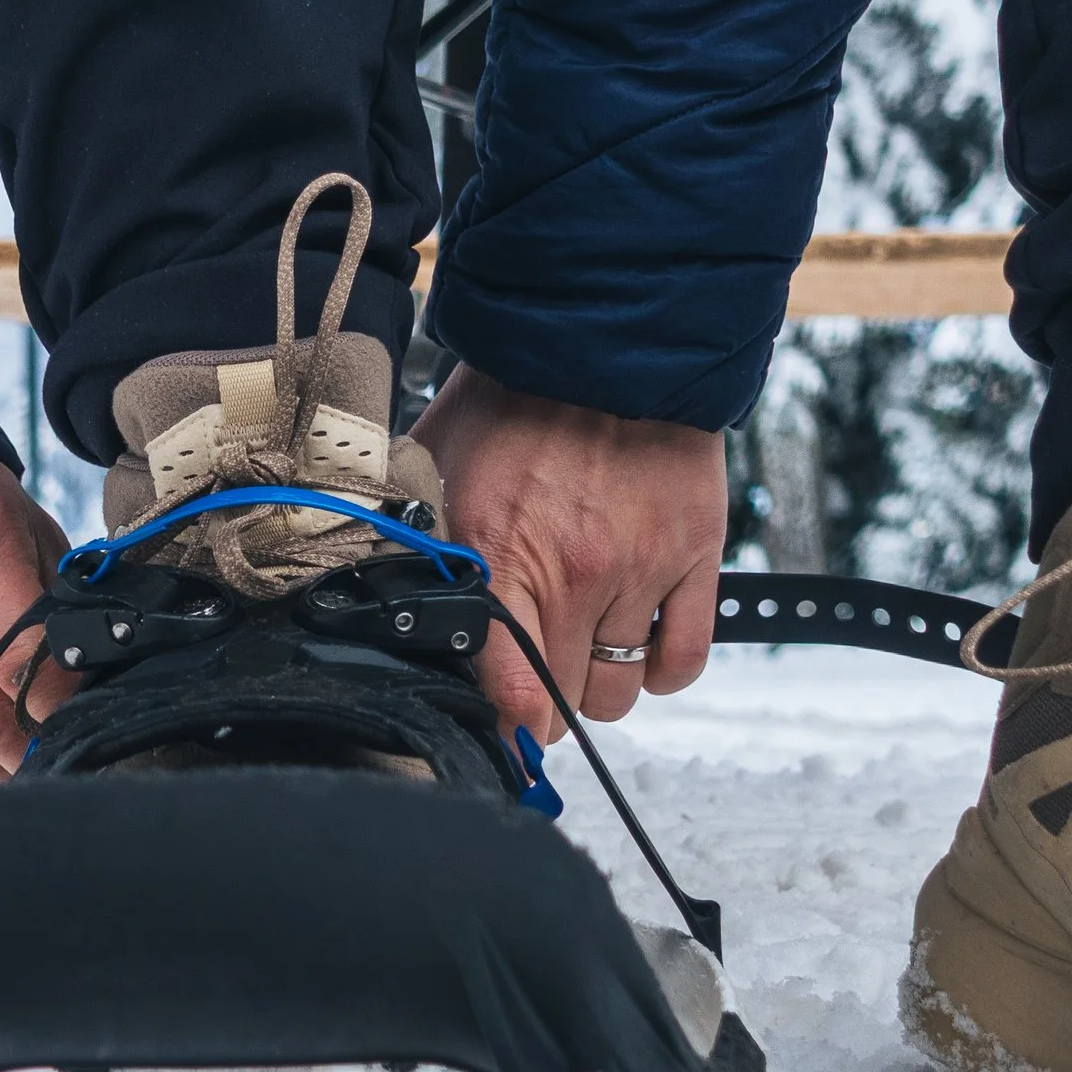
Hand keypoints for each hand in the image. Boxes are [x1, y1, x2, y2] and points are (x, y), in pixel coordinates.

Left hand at [415, 365, 725, 741]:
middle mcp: (576, 573)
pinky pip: (683, 658)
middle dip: (541, 705)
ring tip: (579, 650)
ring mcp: (641, 569)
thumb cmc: (512, 402)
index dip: (502, 728)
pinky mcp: (693, 556)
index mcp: (503, 556)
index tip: (496, 734)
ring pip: (618, 691)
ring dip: (596, 687)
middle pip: (563, 703)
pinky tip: (636, 650)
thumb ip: (412, 544)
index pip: (508, 690)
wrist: (600, 337)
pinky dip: (660, 672)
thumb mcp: (432, 470)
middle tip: (530, 678)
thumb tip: (378, 605)